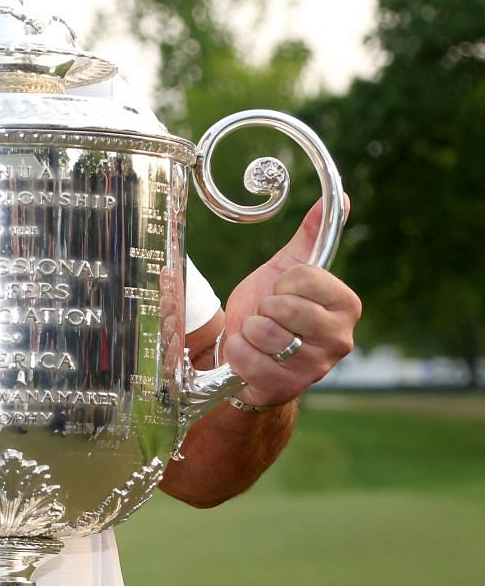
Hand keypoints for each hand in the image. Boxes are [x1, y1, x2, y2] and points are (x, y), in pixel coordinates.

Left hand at [220, 199, 361, 406]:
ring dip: (249, 331)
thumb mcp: (286, 271)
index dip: (281, 283)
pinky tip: (249, 356)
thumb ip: (311, 237)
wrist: (249, 356)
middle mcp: (341, 339)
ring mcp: (316, 367)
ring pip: (264, 332)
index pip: (303, 278)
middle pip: (283, 306)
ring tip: (259, 338)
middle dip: (264, 308)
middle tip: (268, 318)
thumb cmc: (270, 311)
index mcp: (346, 305)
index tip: (282, 293)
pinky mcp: (288, 387)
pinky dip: (238, 353)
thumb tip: (338, 198)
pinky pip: (249, 359)